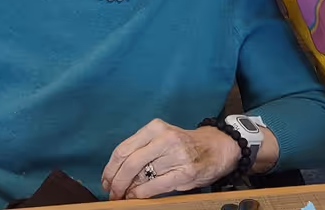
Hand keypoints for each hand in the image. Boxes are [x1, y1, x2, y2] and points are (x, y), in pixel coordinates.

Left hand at [101, 119, 239, 199]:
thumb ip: (142, 150)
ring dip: (128, 189)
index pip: (123, 149)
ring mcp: (176, 156)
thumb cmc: (187, 144)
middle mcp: (165, 139)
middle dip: (116, 181)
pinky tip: (136, 196)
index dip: (110, 168)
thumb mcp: (163, 137)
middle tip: (111, 192)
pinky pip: (155, 186)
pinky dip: (141, 193)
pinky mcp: (185, 173)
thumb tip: (117, 173)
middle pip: (129, 163)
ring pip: (141, 175)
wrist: (219, 147)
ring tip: (123, 195)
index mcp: (155, 128)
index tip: (106, 180)